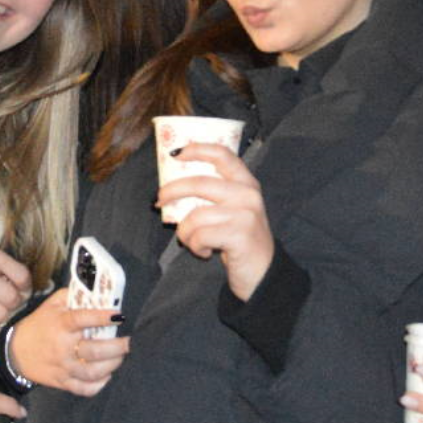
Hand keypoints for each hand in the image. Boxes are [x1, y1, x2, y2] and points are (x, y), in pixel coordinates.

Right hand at [7, 288, 130, 395]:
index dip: (103, 317)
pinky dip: (99, 385)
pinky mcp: (62, 382)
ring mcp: (63, 367)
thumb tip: (97, 291)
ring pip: (92, 372)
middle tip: (129, 342)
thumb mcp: (52, 304)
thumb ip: (72, 296)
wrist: (15, 352)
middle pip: (94, 351)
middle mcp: (63, 347)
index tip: (119, 316)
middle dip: (117, 347)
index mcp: (60, 325)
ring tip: (120, 357)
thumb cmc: (39, 324)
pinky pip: (84, 389)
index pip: (83, 319)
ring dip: (112, 365)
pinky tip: (106, 375)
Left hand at [157, 142, 273, 300]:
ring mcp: (245, 215)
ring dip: (184, 232)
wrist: (264, 273)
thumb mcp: (234, 210)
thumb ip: (214, 195)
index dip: (197, 149)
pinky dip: (195, 246)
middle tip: (159, 201)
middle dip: (171, 191)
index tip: (175, 153)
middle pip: (199, 183)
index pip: (222, 155)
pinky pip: (200, 236)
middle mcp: (248, 194)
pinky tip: (204, 252)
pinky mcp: (239, 236)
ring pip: (195, 216)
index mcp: (247, 183)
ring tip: (191, 241)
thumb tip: (174, 186)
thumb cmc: (240, 240)